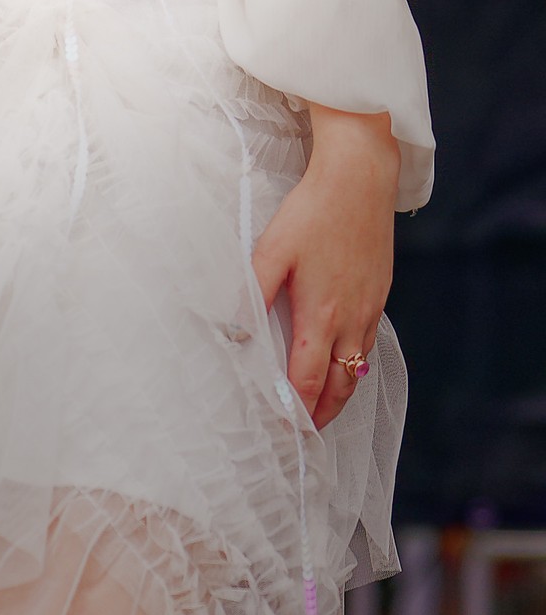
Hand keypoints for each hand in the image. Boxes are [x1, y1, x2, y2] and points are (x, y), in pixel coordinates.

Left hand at [251, 107, 398, 430]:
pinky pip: (368, 343)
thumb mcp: (272, 249)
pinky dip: (355, 364)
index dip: (297, 409)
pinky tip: (343, 360)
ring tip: (323, 408)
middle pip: (339, 386)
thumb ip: (251, 293)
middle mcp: (351, 320)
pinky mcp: (379, 293)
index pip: (309, 380)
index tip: (286, 429)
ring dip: (340, 393)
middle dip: (322, 414)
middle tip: (306, 434)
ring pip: (357, 369)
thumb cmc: (313, 212)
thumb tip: (235, 332)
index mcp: (321, 315)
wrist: (360, 180)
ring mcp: (370, 308)